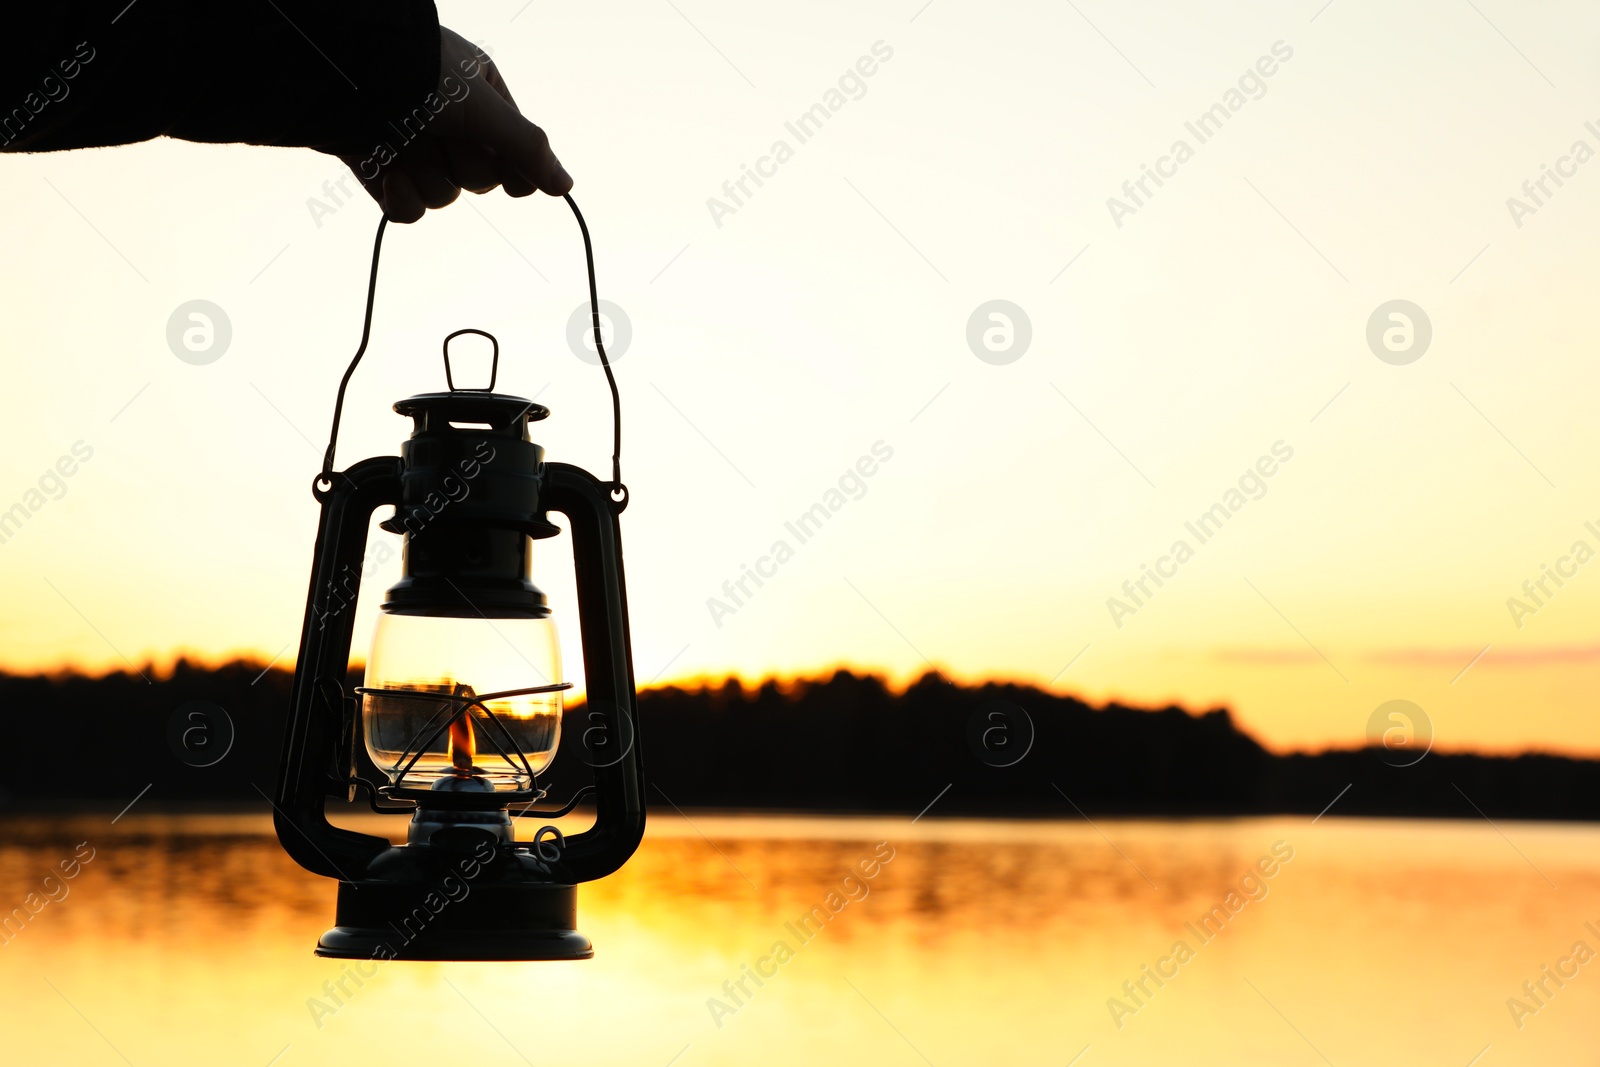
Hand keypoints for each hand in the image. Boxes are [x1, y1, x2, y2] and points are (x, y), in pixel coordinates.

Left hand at [341, 28, 572, 222]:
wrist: (343, 75)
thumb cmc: (419, 76)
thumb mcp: (483, 107)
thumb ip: (526, 147)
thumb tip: (566, 185)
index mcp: (483, 98)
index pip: (516, 154)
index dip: (516, 171)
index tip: (515, 182)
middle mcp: (452, 125)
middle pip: (481, 180)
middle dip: (462, 164)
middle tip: (441, 133)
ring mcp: (417, 149)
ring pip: (444, 196)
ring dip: (425, 174)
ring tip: (400, 143)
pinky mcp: (384, 172)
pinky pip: (409, 210)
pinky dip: (400, 197)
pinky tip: (387, 172)